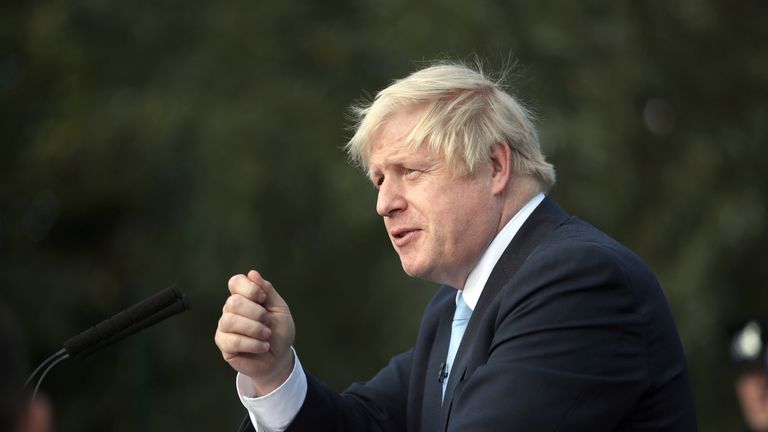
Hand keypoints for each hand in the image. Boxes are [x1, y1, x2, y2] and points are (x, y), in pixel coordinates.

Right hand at [215, 270, 295, 395]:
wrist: (279, 358)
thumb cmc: (279, 332)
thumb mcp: (279, 309)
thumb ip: (268, 291)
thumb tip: (252, 273)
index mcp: (245, 297)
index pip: (236, 282)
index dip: (250, 288)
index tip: (263, 299)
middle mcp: (231, 309)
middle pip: (234, 302)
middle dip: (256, 313)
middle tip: (268, 322)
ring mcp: (225, 326)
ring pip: (230, 321)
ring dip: (254, 329)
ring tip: (267, 335)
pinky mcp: (224, 344)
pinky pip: (232, 340)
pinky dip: (252, 344)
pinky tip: (263, 347)